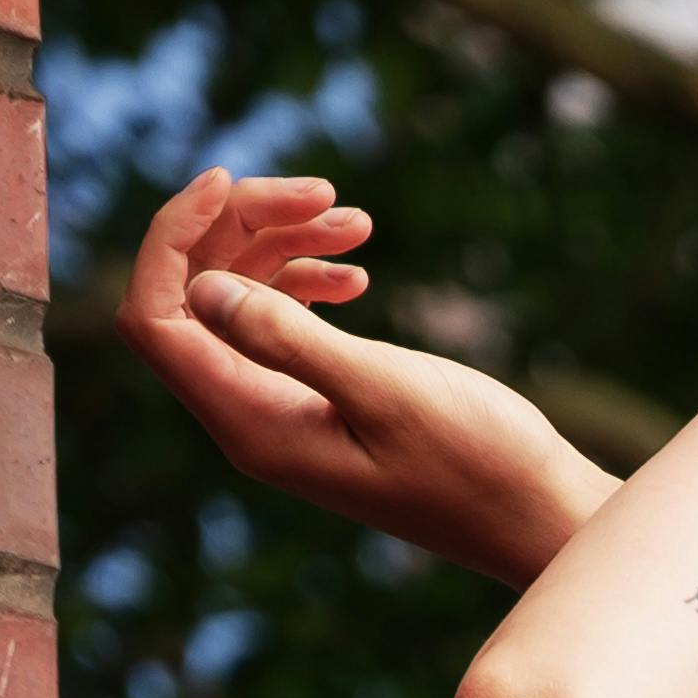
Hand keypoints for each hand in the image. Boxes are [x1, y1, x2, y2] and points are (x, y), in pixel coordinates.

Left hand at [121, 169, 609, 585]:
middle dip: (245, 227)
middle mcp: (252, 416)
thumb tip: (202, 288)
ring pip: (242, 299)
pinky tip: (358, 270)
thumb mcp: (388, 393)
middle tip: (326, 194)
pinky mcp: (321, 399)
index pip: (157, 318)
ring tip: (357, 221)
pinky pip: (283, 323)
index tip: (230, 183)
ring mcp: (284, 407)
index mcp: (252, 424)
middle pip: (197, 294)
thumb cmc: (480, 464)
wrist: (540, 515)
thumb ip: (292, 342)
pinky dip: (309, 280)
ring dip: (287, 244)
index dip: (172, 240)